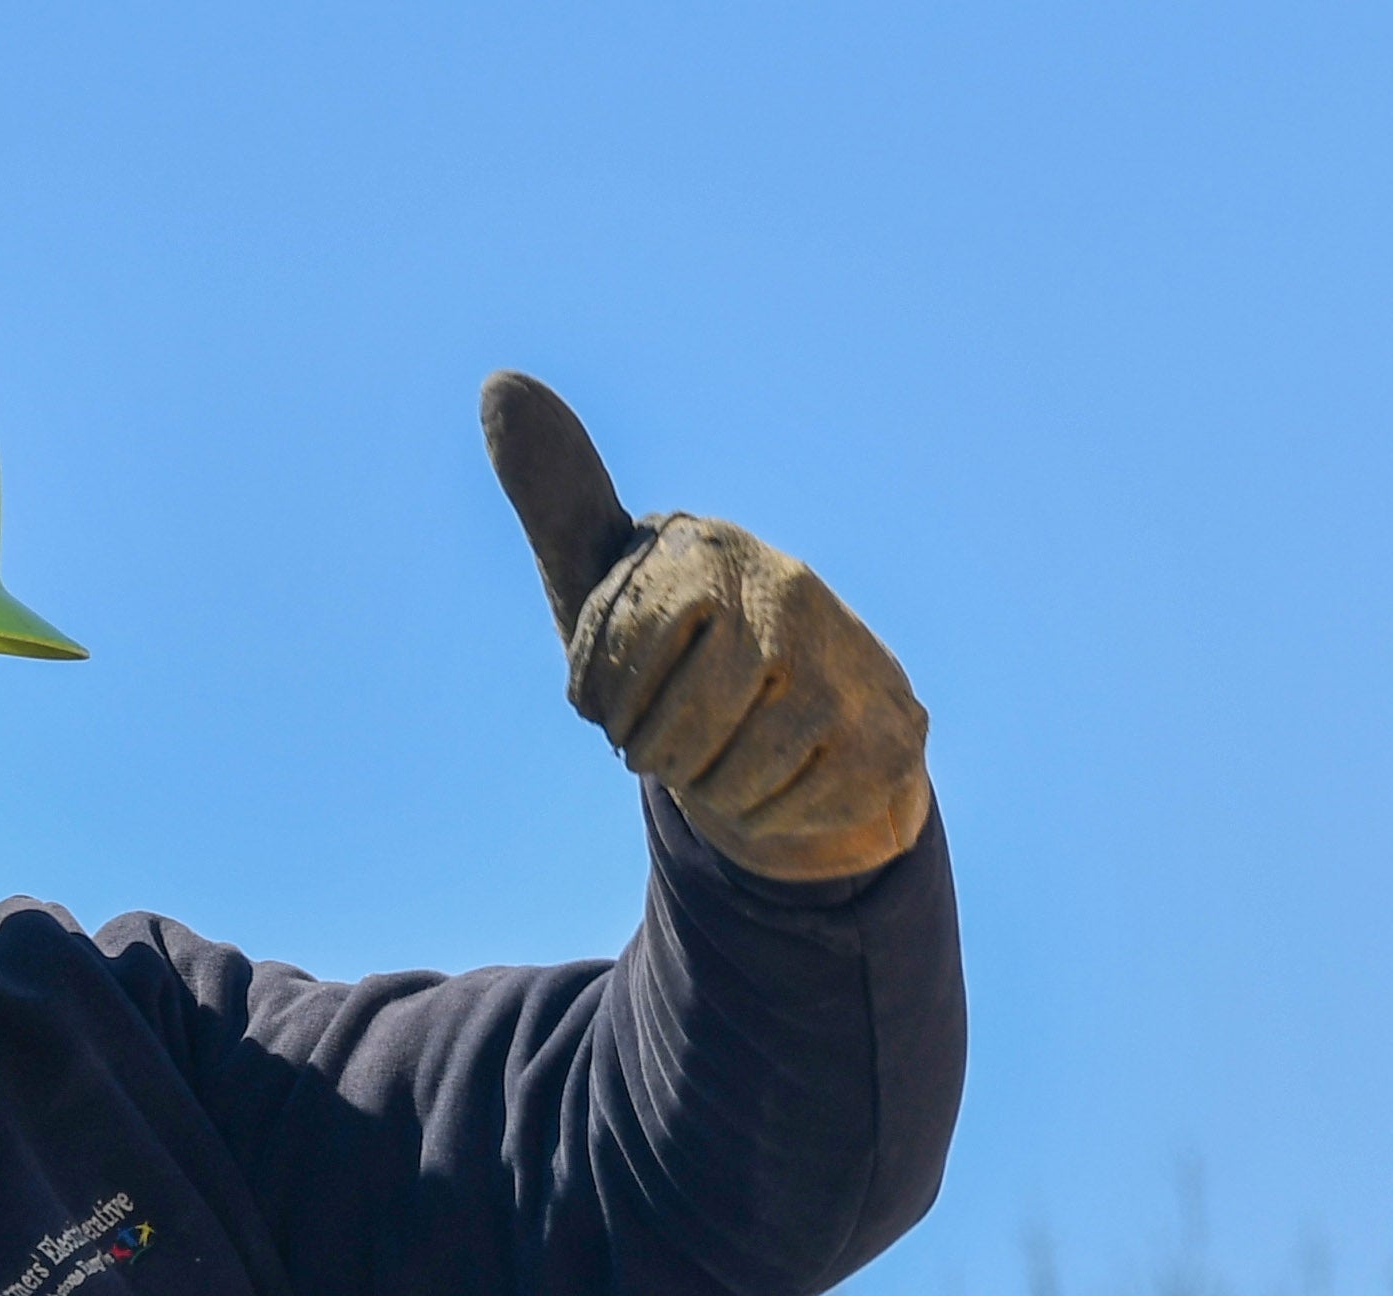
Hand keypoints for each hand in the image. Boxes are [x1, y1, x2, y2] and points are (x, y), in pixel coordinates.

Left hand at [483, 371, 934, 881]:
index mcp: (709, 553)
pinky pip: (789, 808)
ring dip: (706, 788)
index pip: (627, 649)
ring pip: (738, 773)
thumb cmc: (687, 650)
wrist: (819, 714)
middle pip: (684, 725)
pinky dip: (760, 814)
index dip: (609, 699)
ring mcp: (849, 667)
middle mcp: (787, 594)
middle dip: (657, 753)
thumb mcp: (611, 586)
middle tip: (657, 746)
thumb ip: (560, 502)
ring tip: (712, 760)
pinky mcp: (893, 740)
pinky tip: (769, 781)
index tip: (611, 703)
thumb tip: (499, 383)